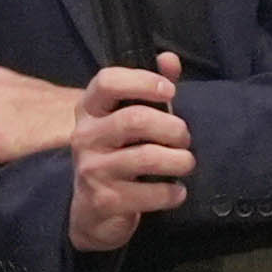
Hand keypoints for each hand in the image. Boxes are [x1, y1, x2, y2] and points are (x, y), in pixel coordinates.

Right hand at [58, 60, 191, 254]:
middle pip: (135, 119)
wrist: (92, 212)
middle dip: (172, 128)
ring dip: (179, 160)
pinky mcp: (105, 200)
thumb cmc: (117, 155)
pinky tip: (177, 191)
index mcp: (90, 110)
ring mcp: (92, 169)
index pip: (107, 81)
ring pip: (146, 157)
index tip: (170, 92)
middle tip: (184, 138)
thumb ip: (149, 89)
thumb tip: (170, 59)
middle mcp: (86, 136)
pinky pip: (149, 193)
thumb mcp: (127, 119)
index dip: (142, 81)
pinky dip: (172, 192)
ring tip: (186, 163)